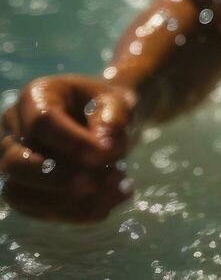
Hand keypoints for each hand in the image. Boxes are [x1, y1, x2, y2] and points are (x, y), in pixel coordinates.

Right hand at [1, 75, 135, 222]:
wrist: (109, 121)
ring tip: (114, 191)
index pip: (41, 123)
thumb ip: (113, 120)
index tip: (107, 155)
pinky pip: (35, 211)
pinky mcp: (24, 188)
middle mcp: (13, 128)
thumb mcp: (120, 102)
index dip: (73, 143)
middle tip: (98, 184)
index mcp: (37, 96)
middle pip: (15, 163)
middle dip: (58, 179)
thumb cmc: (110, 107)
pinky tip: (108, 206)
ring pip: (18, 194)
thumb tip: (103, 149)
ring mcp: (12, 160)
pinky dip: (72, 213)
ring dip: (65, 203)